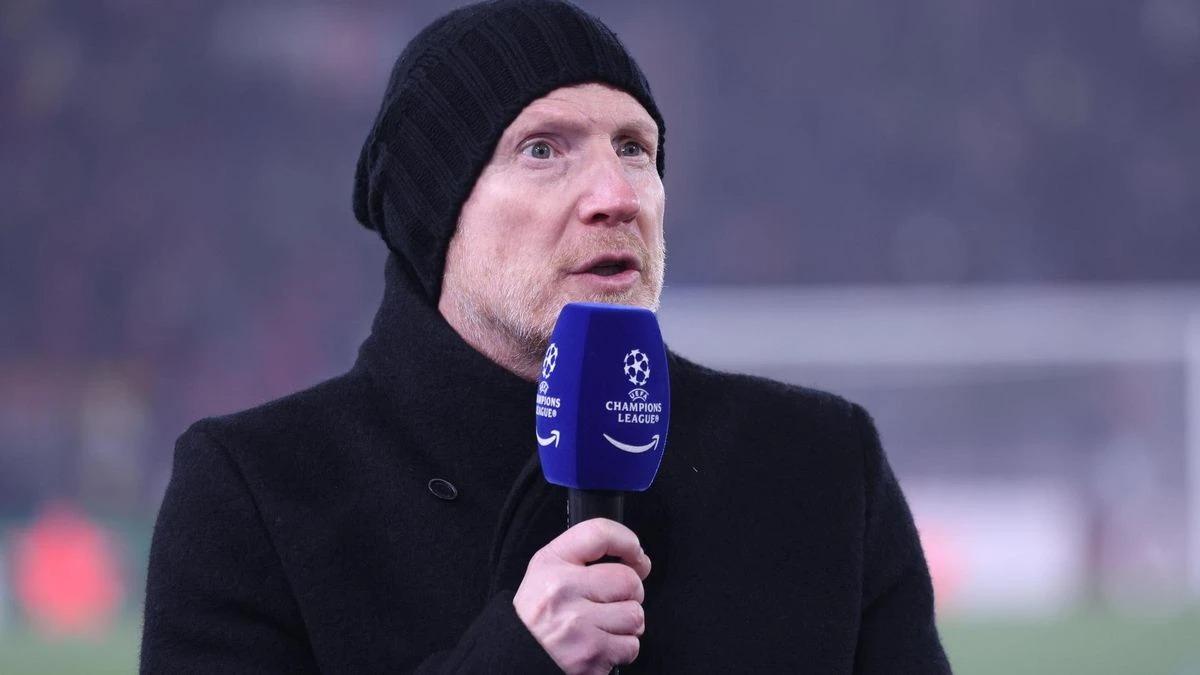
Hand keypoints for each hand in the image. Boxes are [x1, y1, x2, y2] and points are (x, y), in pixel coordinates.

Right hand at [513, 518, 650, 674]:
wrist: (517, 657)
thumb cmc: (536, 618)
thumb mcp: (546, 574)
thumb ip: (583, 559)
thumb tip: (635, 561)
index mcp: (551, 563)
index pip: (599, 533)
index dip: (628, 542)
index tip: (636, 554)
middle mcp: (562, 590)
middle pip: (628, 579)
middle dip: (631, 593)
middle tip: (614, 601)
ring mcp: (577, 623)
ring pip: (634, 614)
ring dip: (627, 623)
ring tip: (604, 626)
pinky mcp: (590, 652)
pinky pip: (631, 645)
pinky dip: (623, 648)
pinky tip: (602, 644)